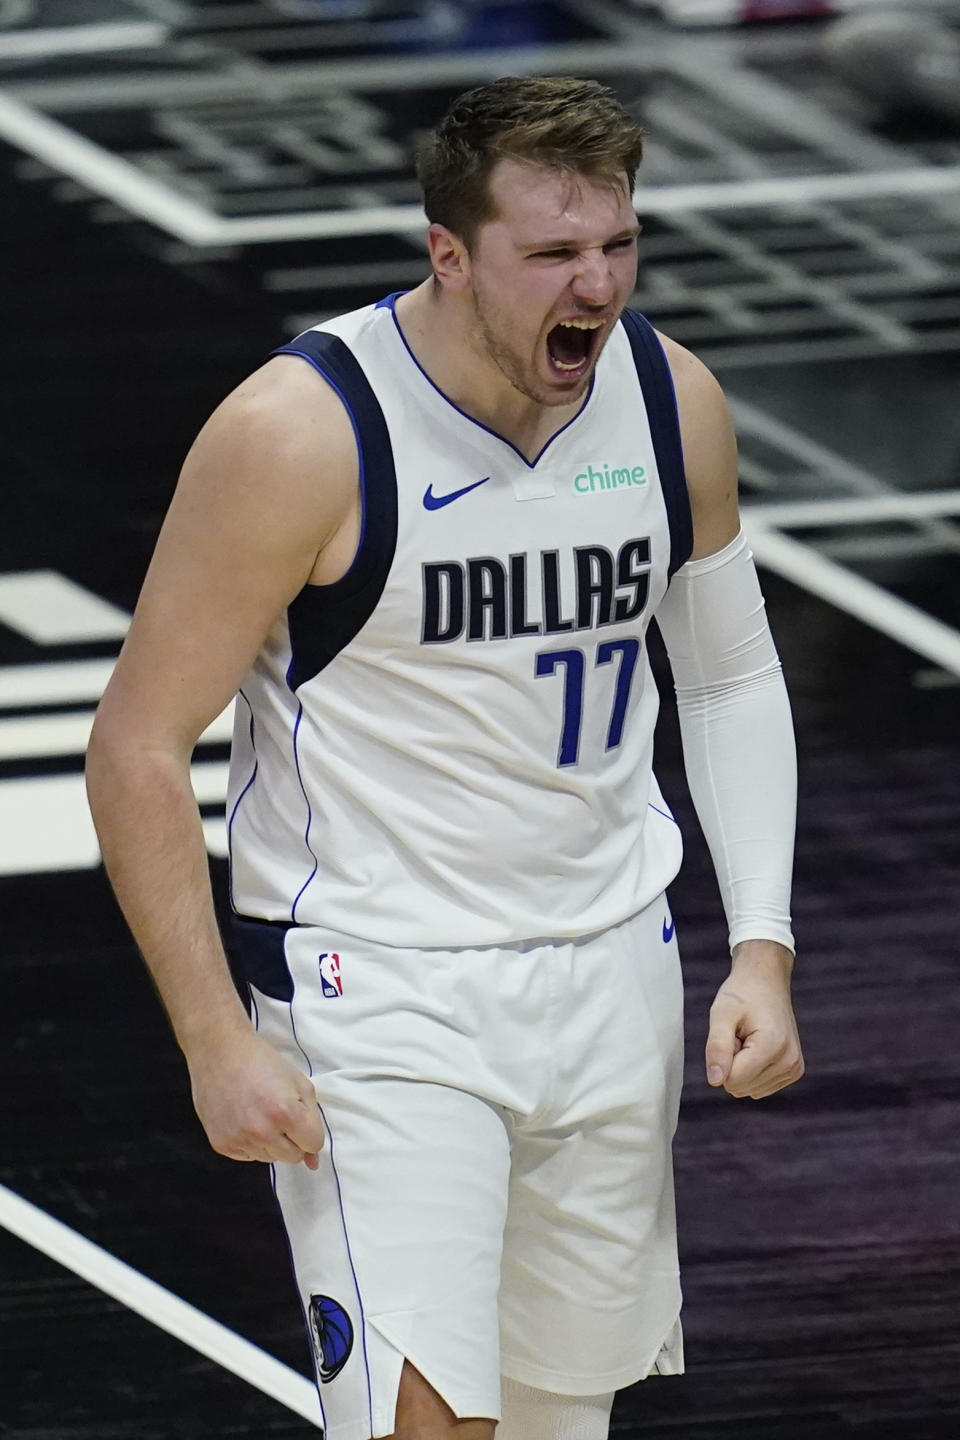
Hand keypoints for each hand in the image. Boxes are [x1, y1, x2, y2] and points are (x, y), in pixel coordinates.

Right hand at [186, 1023, 325, 1167]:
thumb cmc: (263, 1062)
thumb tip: (313, 1163)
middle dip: (293, 1140)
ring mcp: (240, 1140)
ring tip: (259, 1113)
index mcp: (286, 1114)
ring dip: (271, 1143)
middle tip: (280, 1115)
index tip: (300, 1118)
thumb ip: (312, 1121)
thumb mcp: (299, 1083)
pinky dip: (251, 1143)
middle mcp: (262, 1132)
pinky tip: (244, 1119)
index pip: (313, 1144)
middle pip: (293, 1157)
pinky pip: (248, 1157)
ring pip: (270, 1159)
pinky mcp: (221, 1145)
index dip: (310, 1130)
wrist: (220, 1052)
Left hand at [705, 940, 803, 1099]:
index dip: (723, 1057)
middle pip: (740, 1087)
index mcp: (773, 1046)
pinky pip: (759, 1087)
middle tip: (739, 1034)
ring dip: (741, 1067)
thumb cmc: (742, 994)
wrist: (767, 980)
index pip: (732, 1080)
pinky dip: (752, 1070)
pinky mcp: (793, 1071)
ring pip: (749, 1090)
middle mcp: (789, 1061)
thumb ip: (717, 1048)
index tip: (732, 1033)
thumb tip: (715, 1082)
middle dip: (732, 1063)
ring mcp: (794, 1068)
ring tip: (748, 1038)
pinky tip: (757, 1046)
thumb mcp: (721, 1014)